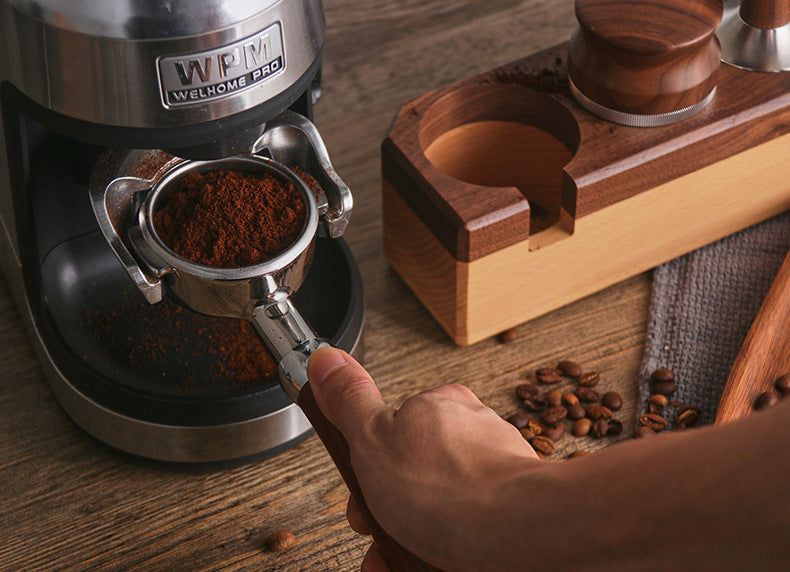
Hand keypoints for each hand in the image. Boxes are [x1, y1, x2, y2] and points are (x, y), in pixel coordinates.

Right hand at [307, 346, 540, 571]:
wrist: (517, 535)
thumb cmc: (448, 486)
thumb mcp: (372, 438)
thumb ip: (348, 400)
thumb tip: (326, 359)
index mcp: (439, 406)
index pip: (392, 431)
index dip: (368, 470)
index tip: (360, 497)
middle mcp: (472, 433)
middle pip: (416, 471)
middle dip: (390, 509)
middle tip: (380, 532)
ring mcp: (496, 472)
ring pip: (443, 504)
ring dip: (413, 536)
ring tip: (400, 559)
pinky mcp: (513, 508)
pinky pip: (471, 528)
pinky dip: (445, 549)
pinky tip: (429, 564)